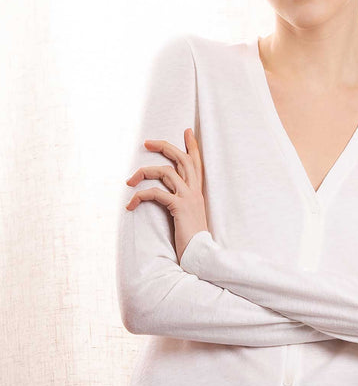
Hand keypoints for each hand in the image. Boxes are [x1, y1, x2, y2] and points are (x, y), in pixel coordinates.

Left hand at [124, 128, 208, 262]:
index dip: (191, 146)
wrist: (201, 254)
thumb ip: (182, 202)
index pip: (197, 163)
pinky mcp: (179, 207)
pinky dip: (140, 196)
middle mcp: (195, 191)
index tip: (186, 131)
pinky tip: (131, 204)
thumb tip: (169, 195)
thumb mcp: (189, 215)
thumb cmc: (192, 238)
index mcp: (198, 192)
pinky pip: (156, 193)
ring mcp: (188, 198)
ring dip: (144, 173)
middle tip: (147, 142)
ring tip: (129, 181)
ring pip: (165, 172)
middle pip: (182, 159)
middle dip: (164, 147)